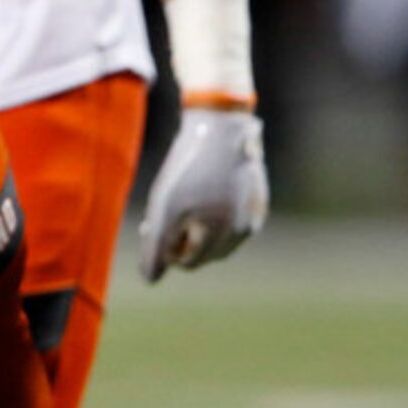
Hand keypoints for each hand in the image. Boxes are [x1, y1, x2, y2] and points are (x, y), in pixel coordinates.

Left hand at [139, 107, 268, 281]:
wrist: (221, 126)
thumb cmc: (188, 167)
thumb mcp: (164, 205)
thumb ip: (156, 246)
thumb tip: (150, 281)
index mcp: (221, 235)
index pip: (186, 262)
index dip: (164, 248)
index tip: (152, 224)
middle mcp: (242, 231)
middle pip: (202, 252)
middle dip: (181, 239)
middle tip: (162, 214)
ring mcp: (253, 215)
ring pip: (217, 237)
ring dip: (197, 229)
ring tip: (181, 204)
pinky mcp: (257, 200)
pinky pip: (231, 219)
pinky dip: (213, 215)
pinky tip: (200, 193)